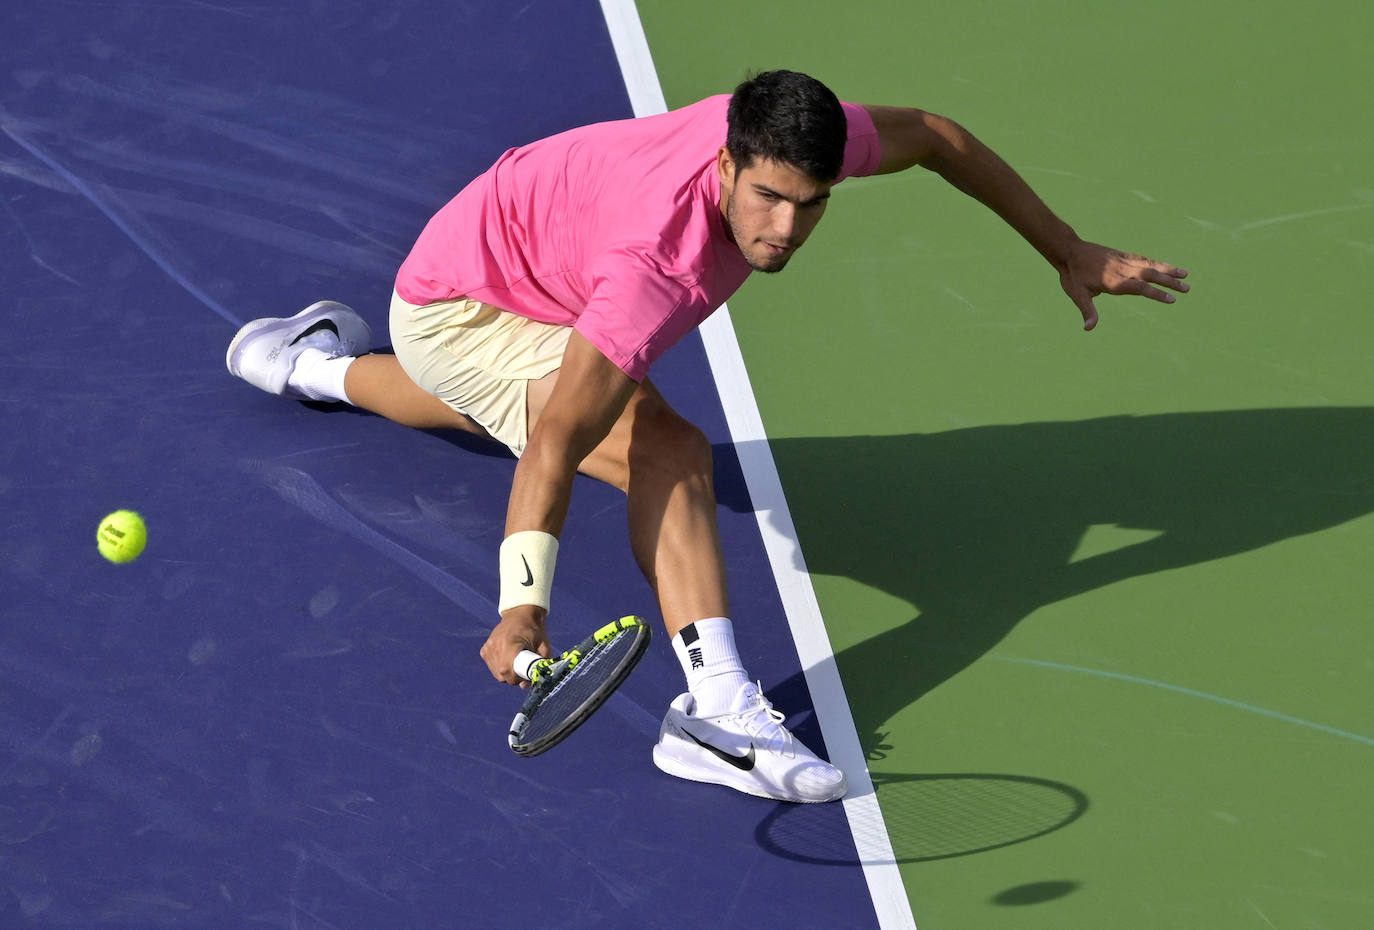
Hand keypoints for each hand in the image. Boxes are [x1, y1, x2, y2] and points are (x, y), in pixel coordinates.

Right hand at [480, 606, 551, 686]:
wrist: (520, 614)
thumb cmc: (535, 631)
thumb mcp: (543, 647)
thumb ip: (538, 666)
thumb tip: (525, 685)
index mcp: (510, 645)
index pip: (510, 674)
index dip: (520, 678)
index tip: (528, 673)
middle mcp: (495, 647)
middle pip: (503, 676)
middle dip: (516, 677)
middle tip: (525, 666)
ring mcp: (488, 649)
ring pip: (498, 674)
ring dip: (508, 673)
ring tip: (517, 660)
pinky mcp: (484, 650)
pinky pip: (493, 667)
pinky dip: (501, 667)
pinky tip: (509, 657)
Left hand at [1058, 240, 1188, 329]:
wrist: (1069, 250)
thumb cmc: (1072, 275)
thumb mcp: (1077, 294)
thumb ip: (1087, 310)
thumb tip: (1088, 328)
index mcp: (1114, 281)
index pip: (1140, 288)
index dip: (1157, 294)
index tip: (1172, 299)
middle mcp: (1122, 270)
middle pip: (1151, 275)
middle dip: (1170, 282)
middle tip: (1187, 288)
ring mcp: (1123, 260)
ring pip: (1150, 265)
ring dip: (1168, 270)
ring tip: (1185, 274)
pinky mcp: (1122, 255)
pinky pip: (1143, 259)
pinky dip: (1156, 262)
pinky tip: (1165, 266)